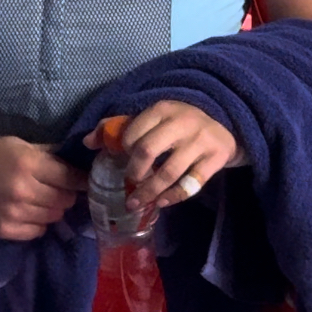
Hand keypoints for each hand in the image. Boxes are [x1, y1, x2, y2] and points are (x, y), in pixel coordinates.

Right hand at [0, 137, 87, 240]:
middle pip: (65, 200)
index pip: (70, 178)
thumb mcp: (19, 146)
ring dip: (52, 209)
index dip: (81, 180)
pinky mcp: (7, 230)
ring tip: (41, 200)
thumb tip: (78, 161)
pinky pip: (38, 231)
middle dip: (67, 195)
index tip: (86, 181)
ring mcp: (15, 213)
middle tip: (58, 190)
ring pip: (54, 217)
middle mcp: (24, 190)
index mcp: (29, 164)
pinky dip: (38, 223)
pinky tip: (28, 212)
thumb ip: (48, 155)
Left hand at [83, 101, 239, 211]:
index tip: (121, 160)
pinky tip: (160, 202)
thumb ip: (119, 126)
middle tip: (129, 181)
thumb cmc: (180, 123)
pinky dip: (172, 197)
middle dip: (133, 172)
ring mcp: (200, 142)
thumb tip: (87, 141)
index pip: (133, 132)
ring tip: (135, 202)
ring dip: (148, 191)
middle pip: (147, 150)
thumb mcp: (154, 118)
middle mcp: (182, 123)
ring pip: (168, 173)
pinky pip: (190, 185)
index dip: (122, 150)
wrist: (225, 124)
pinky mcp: (216, 159)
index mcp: (163, 109)